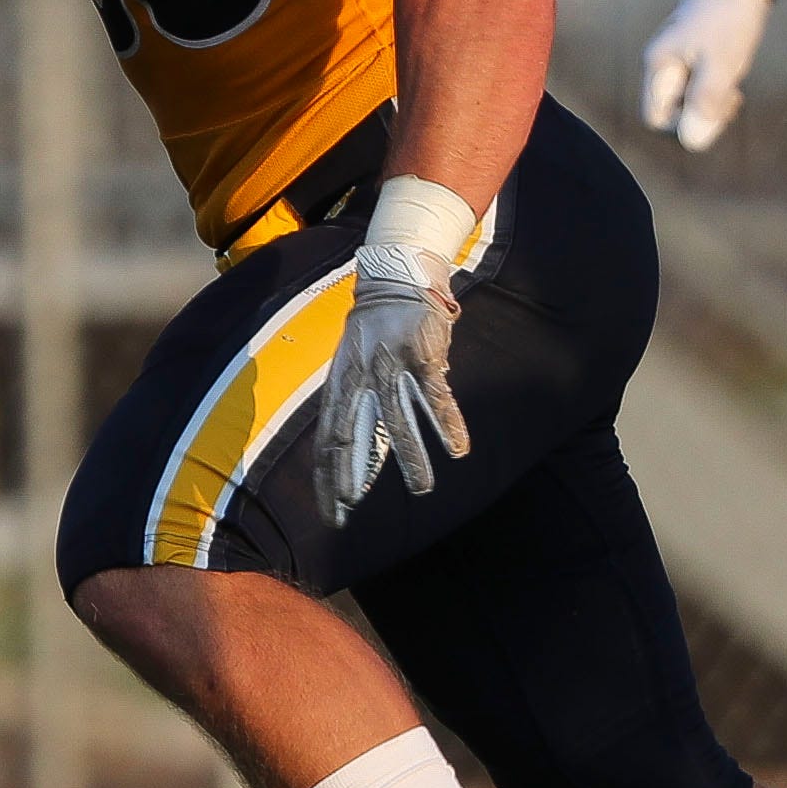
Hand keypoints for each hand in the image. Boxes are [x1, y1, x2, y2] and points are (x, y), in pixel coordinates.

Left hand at [314, 242, 471, 525]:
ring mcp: (391, 366)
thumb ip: (354, 404)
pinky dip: (448, 423)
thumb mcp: (351, 364)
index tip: (331, 511)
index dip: (328, 478)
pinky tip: (458, 448)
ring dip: (411, 458)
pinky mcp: (422, 355)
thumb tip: (358, 452)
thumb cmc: (373, 328)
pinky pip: (436, 396)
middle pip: (350, 436)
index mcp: (340, 383)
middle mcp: (360, 378)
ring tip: (424, 489)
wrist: (395, 276)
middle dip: (349, 476)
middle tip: (350, 510)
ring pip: (399, 421)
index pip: (328, 440)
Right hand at [642, 0, 771, 151]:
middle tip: (729, 105)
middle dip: (700, 117)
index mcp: (660, 66)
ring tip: (734, 96)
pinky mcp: (694, 63)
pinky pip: (698, 93)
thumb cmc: (729, 21)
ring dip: (711, 108)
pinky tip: (733, 90)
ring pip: (687, 106)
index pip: (655, 118)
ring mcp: (678, 66)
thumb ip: (705, 100)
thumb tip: (693, 139)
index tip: (710, 114)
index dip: (680, 127)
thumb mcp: (720, 63)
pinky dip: (715, 97)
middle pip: (671, 115)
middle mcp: (663, 68)